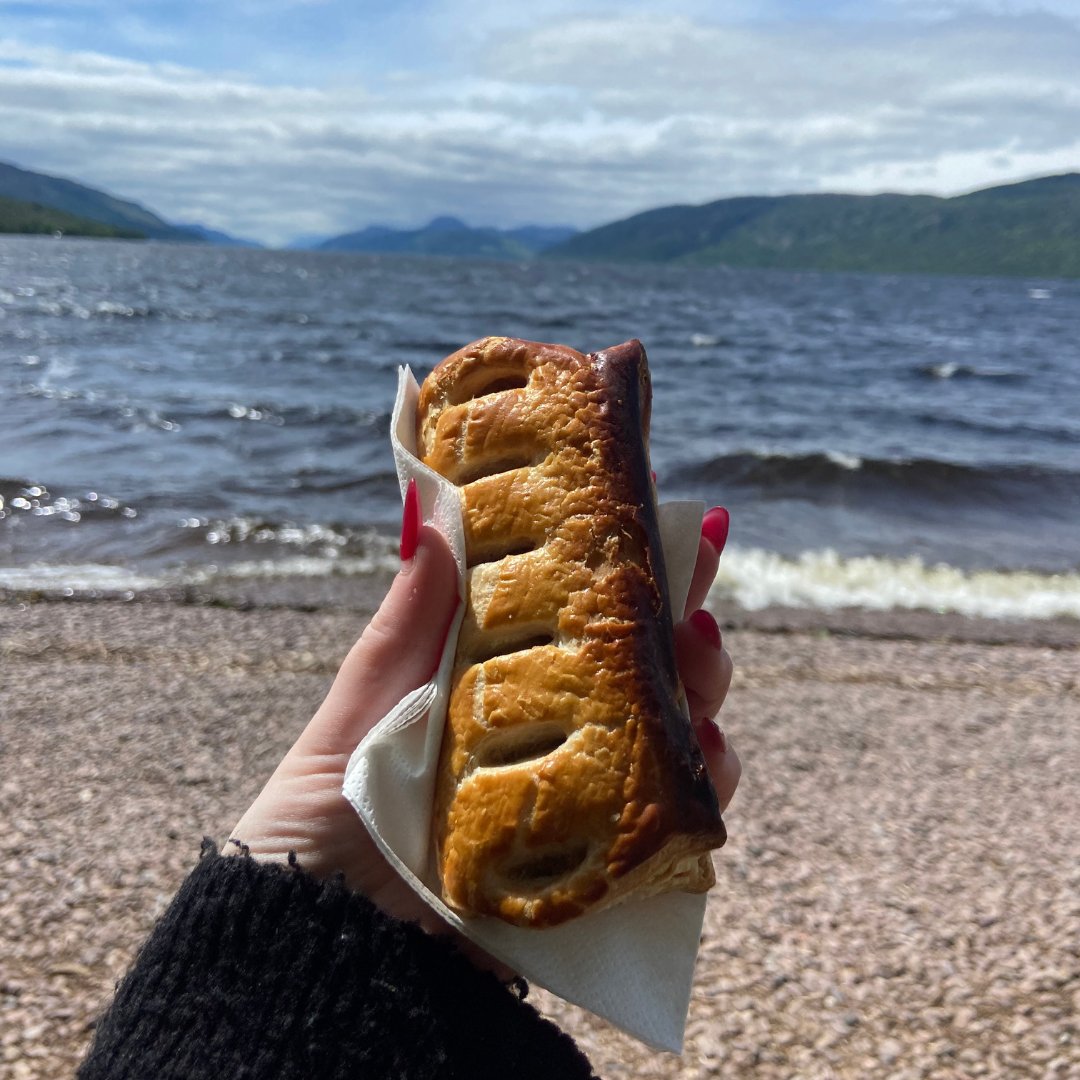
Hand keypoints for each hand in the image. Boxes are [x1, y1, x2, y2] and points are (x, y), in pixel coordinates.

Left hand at [228, 489, 739, 931]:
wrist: (316, 941)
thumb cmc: (322, 813)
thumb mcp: (362, 705)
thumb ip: (407, 622)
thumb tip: (428, 510)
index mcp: (495, 688)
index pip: (572, 617)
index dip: (619, 567)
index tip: (655, 510)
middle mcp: (547, 739)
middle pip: (640, 671)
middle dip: (680, 623)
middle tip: (694, 587)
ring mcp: (577, 804)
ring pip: (673, 737)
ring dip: (703, 691)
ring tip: (701, 657)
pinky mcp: (597, 871)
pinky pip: (675, 827)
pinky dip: (704, 786)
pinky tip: (706, 753)